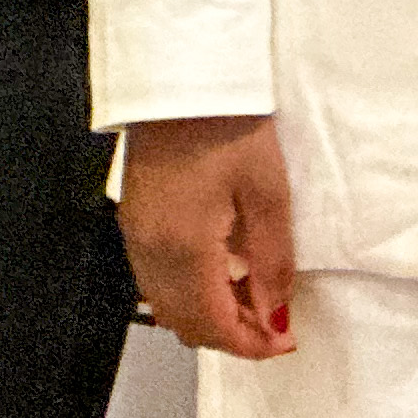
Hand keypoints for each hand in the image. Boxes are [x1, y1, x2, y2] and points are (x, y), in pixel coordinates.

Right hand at [119, 114, 296, 357]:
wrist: (182, 75)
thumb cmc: (226, 120)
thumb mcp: (268, 190)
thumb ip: (272, 258)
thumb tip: (276, 307)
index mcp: (184, 247)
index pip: (213, 324)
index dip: (250, 342)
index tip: (283, 339)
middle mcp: (151, 250)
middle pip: (186, 323)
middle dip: (231, 336)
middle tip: (273, 325)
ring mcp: (136, 236)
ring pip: (167, 306)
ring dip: (209, 316)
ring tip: (253, 300)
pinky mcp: (135, 219)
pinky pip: (156, 279)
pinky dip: (189, 291)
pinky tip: (221, 273)